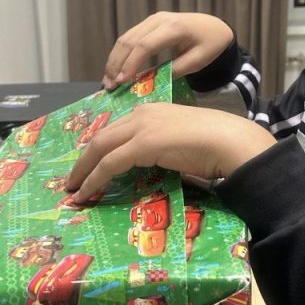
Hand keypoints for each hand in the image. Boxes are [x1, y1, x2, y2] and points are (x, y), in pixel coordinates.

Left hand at [66, 103, 275, 199]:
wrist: (230, 142)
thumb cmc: (216, 146)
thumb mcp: (183, 142)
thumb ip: (164, 147)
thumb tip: (155, 164)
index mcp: (153, 111)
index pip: (117, 129)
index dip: (100, 148)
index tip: (89, 165)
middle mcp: (143, 114)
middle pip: (102, 136)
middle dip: (84, 159)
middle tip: (73, 179)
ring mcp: (141, 127)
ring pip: (100, 147)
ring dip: (83, 170)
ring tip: (74, 189)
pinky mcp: (143, 144)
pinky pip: (109, 163)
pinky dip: (94, 179)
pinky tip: (86, 194)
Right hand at [103, 12, 232, 88]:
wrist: (214, 27)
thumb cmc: (209, 45)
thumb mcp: (197, 61)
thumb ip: (174, 70)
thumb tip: (148, 82)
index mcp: (174, 28)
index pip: (145, 45)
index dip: (131, 63)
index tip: (122, 82)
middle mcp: (159, 19)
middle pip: (130, 40)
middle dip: (117, 64)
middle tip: (109, 86)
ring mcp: (152, 19)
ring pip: (125, 38)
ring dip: (114, 60)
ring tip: (107, 81)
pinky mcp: (148, 23)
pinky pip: (129, 37)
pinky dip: (120, 54)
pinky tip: (115, 70)